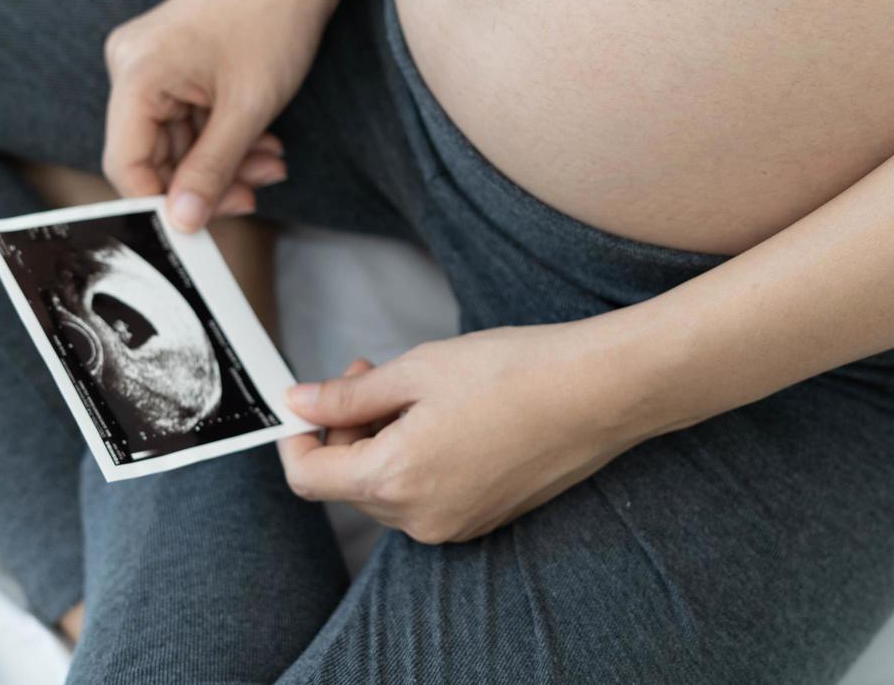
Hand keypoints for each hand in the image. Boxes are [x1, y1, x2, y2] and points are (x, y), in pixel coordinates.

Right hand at [101, 0, 350, 230]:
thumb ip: (211, 170)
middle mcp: (132, 68)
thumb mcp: (247, 109)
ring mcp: (154, 65)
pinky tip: (265, 146)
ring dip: (225, 162)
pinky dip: (227, 138)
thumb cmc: (273, 19)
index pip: (127, 164)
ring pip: (179, 141)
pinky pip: (192, 120)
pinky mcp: (177, 65)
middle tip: (254, 196)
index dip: (162, 202)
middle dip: (206, 181)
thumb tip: (181, 223)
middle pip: (154, 155)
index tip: (202, 227)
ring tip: (272, 165)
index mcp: (135, 74)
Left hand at [275, 320, 644, 543]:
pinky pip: (428, 495)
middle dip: (348, 429)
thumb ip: (349, 396)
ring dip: (384, 442)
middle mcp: (421, 517)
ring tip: (418, 389)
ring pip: (390, 489)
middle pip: (350, 483)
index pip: (309, 478)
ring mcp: (456, 525)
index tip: (306, 403)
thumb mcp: (417, 369)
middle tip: (368, 370)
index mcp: (395, 478)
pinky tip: (449, 416)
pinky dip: (420, 459)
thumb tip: (298, 403)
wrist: (597, 391)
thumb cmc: (512, 371)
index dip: (297, 439)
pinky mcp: (485, 518)